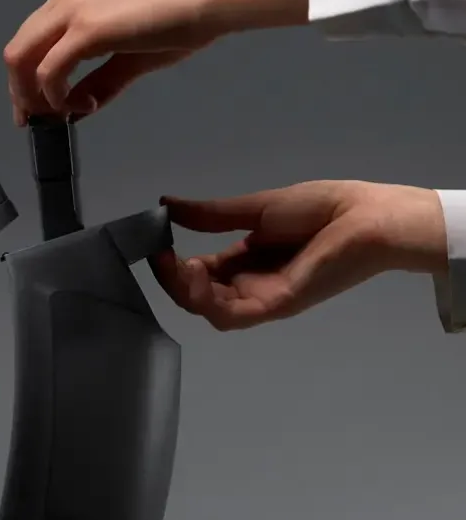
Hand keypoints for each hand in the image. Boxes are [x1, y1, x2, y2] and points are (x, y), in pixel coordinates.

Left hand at [3, 0, 307, 124]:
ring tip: (60, 116)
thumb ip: (96, 83)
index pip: (30, 42)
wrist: (204, 1)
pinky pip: (50, 71)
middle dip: (21, 94)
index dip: (24, 82)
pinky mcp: (86, 28)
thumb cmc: (175, 23)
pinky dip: (56, 97)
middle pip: (17, 52)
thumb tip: (74, 109)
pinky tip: (80, 106)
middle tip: (37, 122)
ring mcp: (72, 10)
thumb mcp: (126, 60)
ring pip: (23, 60)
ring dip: (34, 97)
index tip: (33, 111)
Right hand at [151, 180, 446, 329]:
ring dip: (185, 292)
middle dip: (173, 280)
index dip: (174, 264)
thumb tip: (166, 204)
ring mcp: (262, 299)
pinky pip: (231, 315)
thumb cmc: (318, 209)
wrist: (365, 216)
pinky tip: (193, 275)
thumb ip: (210, 215)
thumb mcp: (254, 209)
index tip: (154, 241)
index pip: (200, 274)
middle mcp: (249, 285)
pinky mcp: (275, 306)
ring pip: (209, 310)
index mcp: (245, 264)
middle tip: (159, 255)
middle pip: (199, 296)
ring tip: (174, 264)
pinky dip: (207, 299)